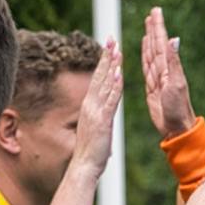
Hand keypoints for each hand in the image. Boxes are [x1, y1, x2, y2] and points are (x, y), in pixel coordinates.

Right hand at [69, 39, 123, 176]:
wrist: (84, 165)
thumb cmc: (90, 151)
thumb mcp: (94, 128)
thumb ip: (98, 116)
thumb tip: (101, 112)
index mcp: (89, 106)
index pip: (97, 79)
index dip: (103, 62)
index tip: (108, 47)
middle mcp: (90, 105)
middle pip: (100, 76)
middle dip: (106, 57)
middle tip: (111, 38)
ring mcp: (95, 112)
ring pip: (105, 84)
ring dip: (112, 66)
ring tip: (117, 49)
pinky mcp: (103, 120)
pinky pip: (111, 99)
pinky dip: (115, 86)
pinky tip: (120, 74)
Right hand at [141, 6, 196, 138]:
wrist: (177, 127)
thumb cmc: (179, 108)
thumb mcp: (176, 83)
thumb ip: (173, 61)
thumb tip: (173, 39)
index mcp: (170, 68)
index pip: (162, 43)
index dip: (158, 27)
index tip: (156, 12)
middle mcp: (164, 71)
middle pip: (157, 45)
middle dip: (154, 28)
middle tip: (153, 12)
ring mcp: (158, 79)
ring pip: (151, 54)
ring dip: (150, 39)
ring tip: (148, 25)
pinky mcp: (152, 88)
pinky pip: (147, 67)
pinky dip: (145, 55)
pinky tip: (145, 47)